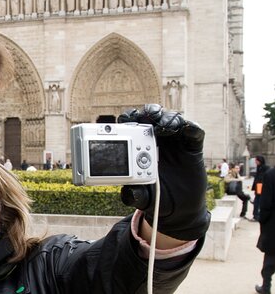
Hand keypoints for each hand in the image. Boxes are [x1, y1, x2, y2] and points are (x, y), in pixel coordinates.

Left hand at [118, 104, 209, 240]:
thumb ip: (134, 194)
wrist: (180, 208)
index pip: (134, 125)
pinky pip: (195, 132)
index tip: (127, 120)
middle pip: (153, 116)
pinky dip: (191, 127)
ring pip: (173, 120)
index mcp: (141, 146)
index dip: (130, 118)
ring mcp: (177, 142)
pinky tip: (186, 128)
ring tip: (164, 126)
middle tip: (147, 117)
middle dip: (149, 113)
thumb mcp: (143, 197)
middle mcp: (158, 140)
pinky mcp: (193, 148)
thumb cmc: (157, 197)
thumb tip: (127, 192)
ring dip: (168, 118)